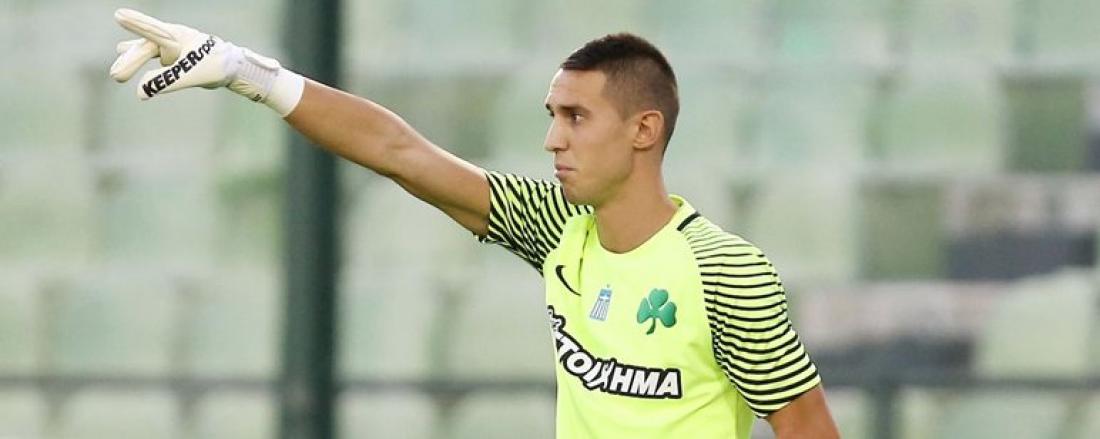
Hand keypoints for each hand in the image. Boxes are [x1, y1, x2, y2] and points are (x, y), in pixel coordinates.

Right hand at [109, 8, 302, 113]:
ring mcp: (172, 46)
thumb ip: (166, 82)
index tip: (119, 15)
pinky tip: (124, 50)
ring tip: (116, 62)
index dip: (136, 24)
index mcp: (178, 37)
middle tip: (116, 76)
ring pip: (146, 50)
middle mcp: (172, 38)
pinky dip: (138, 56)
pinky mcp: (174, 55)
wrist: (234, 67)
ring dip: (132, 58)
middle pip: (146, 48)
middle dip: (131, 61)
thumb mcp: (191, 76)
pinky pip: (151, 55)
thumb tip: (140, 92)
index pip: (154, 31)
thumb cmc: (216, 66)